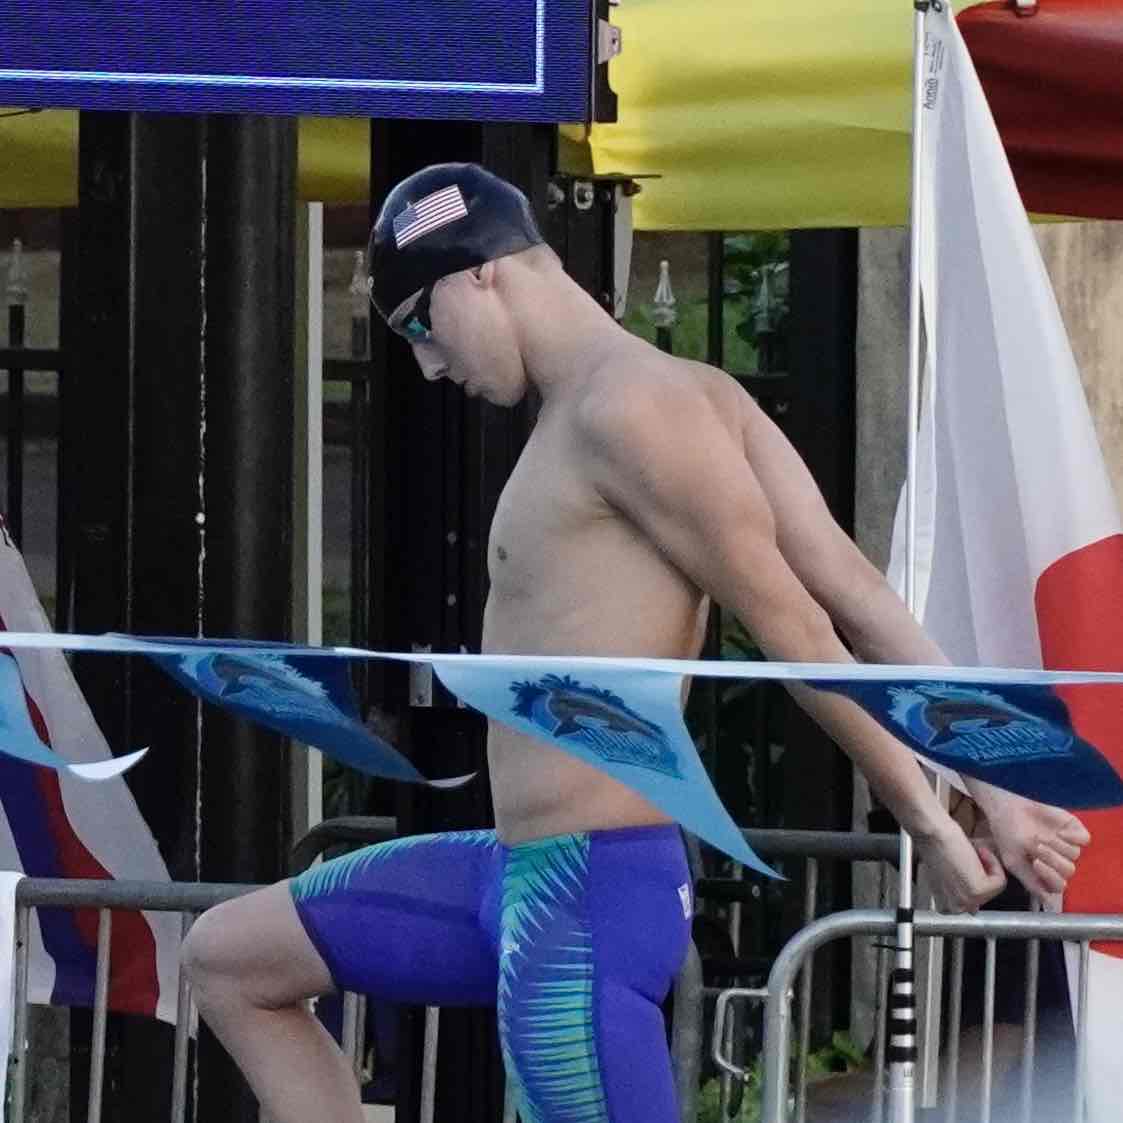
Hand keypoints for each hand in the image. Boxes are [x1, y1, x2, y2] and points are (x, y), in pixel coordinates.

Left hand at [914, 819, 1006, 913]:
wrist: (932, 832)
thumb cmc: (937, 846)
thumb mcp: (949, 876)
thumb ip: (962, 892)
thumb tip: (976, 907)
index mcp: (947, 908)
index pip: (976, 901)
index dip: (976, 877)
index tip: (967, 863)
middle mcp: (956, 908)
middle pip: (988, 895)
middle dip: (983, 873)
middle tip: (969, 856)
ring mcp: (967, 901)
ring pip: (996, 888)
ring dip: (988, 866)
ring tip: (971, 854)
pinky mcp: (977, 891)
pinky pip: (1000, 880)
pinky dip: (993, 862)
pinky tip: (977, 851)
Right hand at [965, 781, 1089, 903]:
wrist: (1007, 808)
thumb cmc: (1007, 835)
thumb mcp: (1013, 861)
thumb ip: (1030, 882)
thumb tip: (1048, 902)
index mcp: (1046, 873)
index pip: (1058, 885)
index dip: (1050, 876)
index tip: (1036, 862)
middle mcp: (1059, 862)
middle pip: (1068, 870)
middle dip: (1052, 858)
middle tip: (1036, 846)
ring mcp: (1067, 846)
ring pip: (1074, 855)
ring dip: (1057, 846)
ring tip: (1040, 836)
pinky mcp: (1073, 830)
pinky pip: (1084, 839)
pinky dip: (1073, 837)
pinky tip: (1059, 833)